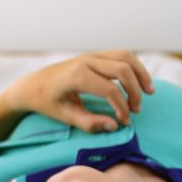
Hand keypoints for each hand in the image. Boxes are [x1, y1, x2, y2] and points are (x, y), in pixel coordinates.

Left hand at [5, 50, 154, 131]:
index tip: (124, 121)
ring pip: (126, 57)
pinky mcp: (94, 55)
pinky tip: (140, 82)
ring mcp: (90, 55)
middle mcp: (85, 61)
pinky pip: (120, 55)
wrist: (32, 85)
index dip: (121, 107)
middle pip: (122, 69)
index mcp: (76, 76)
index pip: (110, 89)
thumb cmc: (46, 102)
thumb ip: (88, 122)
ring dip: (140, 74)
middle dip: (135, 90)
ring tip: (149, 93)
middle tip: (136, 110)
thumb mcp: (64, 116)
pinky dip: (134, 67)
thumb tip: (113, 126)